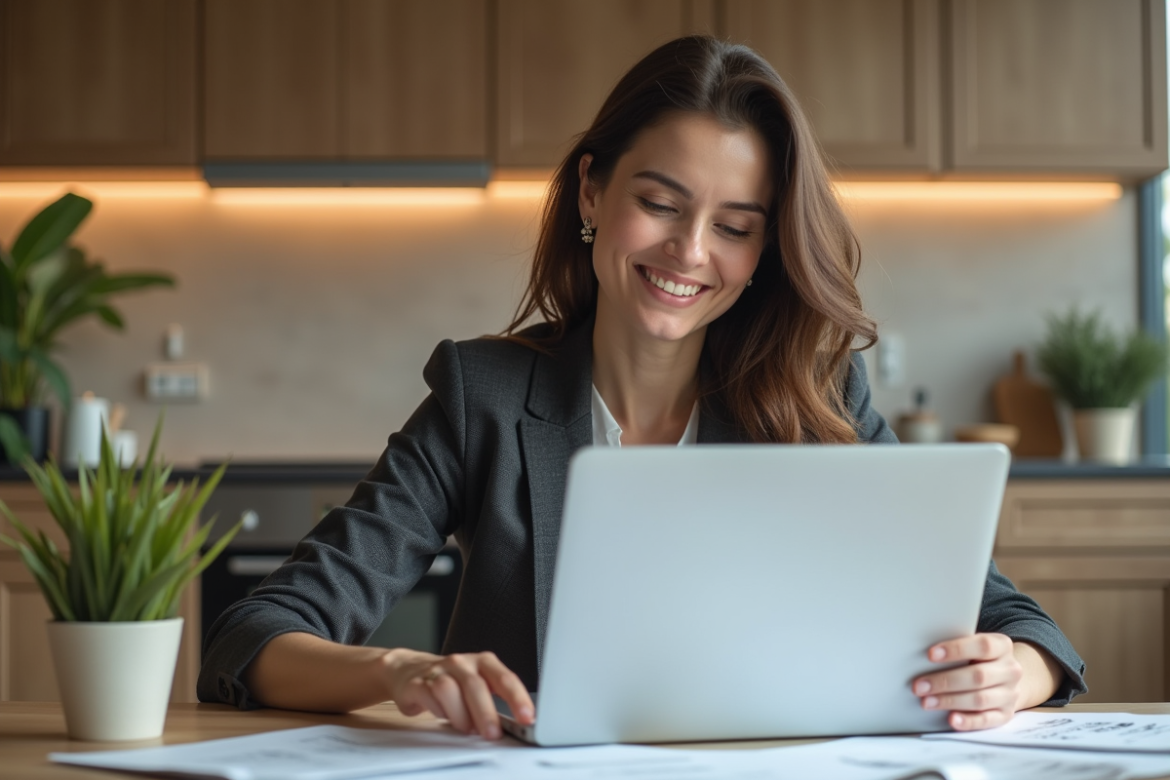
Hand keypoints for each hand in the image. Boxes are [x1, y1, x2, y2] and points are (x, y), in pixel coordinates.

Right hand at [383, 649, 534, 739]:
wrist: (410, 670)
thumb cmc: (453, 681)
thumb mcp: (478, 685)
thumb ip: (494, 701)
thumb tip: (515, 725)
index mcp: (483, 662)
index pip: (505, 678)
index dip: (517, 698)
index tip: (527, 717)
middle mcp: (462, 662)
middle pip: (476, 685)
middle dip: (486, 713)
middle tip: (493, 733)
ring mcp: (439, 670)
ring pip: (450, 690)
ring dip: (460, 715)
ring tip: (465, 728)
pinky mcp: (418, 682)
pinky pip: (429, 696)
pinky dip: (438, 711)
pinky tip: (444, 716)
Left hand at [912, 633, 1023, 730]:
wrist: (1005, 678)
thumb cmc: (978, 658)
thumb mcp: (973, 646)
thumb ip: (956, 647)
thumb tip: (923, 655)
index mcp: (1002, 646)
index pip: (983, 645)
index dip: (956, 649)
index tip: (931, 654)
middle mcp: (1010, 670)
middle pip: (978, 676)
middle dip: (945, 681)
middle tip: (919, 686)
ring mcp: (1010, 694)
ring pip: (980, 699)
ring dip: (950, 701)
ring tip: (926, 702)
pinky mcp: (1005, 715)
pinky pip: (987, 720)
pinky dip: (968, 721)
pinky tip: (951, 719)